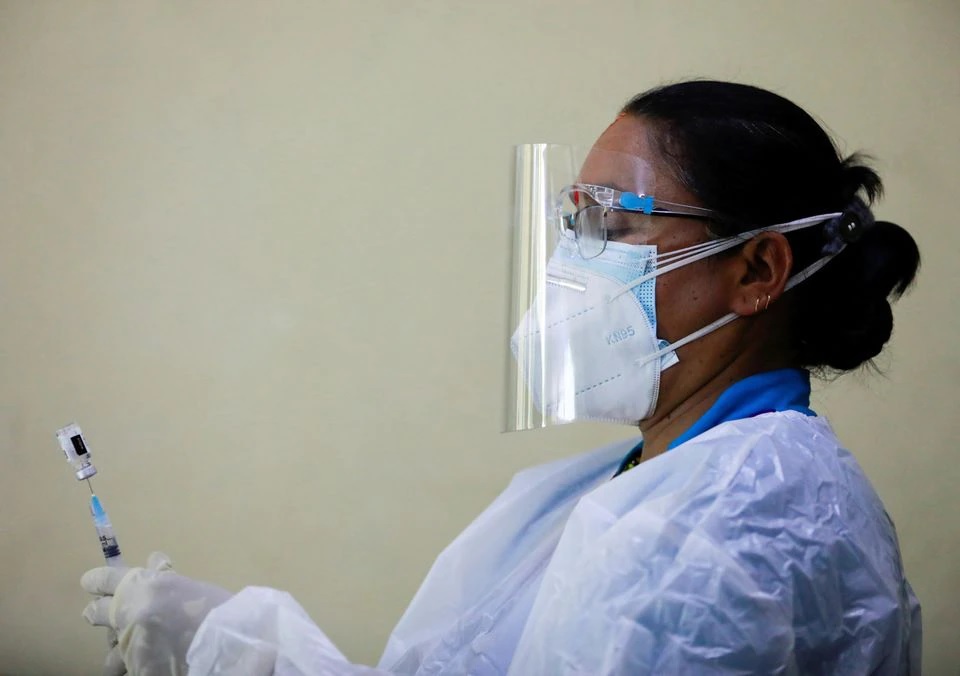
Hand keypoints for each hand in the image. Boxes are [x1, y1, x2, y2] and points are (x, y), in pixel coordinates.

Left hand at [82, 552, 231, 675]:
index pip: (104, 580)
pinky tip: (145, 666)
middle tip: (105, 615)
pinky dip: (135, 669)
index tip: (92, 583)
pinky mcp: (137, 671)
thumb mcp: (191, 588)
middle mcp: (129, 616)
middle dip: (99, 613)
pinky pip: (126, 671)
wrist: (225, 648)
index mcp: (144, 588)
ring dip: (119, 651)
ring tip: (131, 653)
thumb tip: (155, 560)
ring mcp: (129, 647)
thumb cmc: (216, 611)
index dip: (97, 581)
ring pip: (109, 652)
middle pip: (96, 612)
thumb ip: (167, 578)